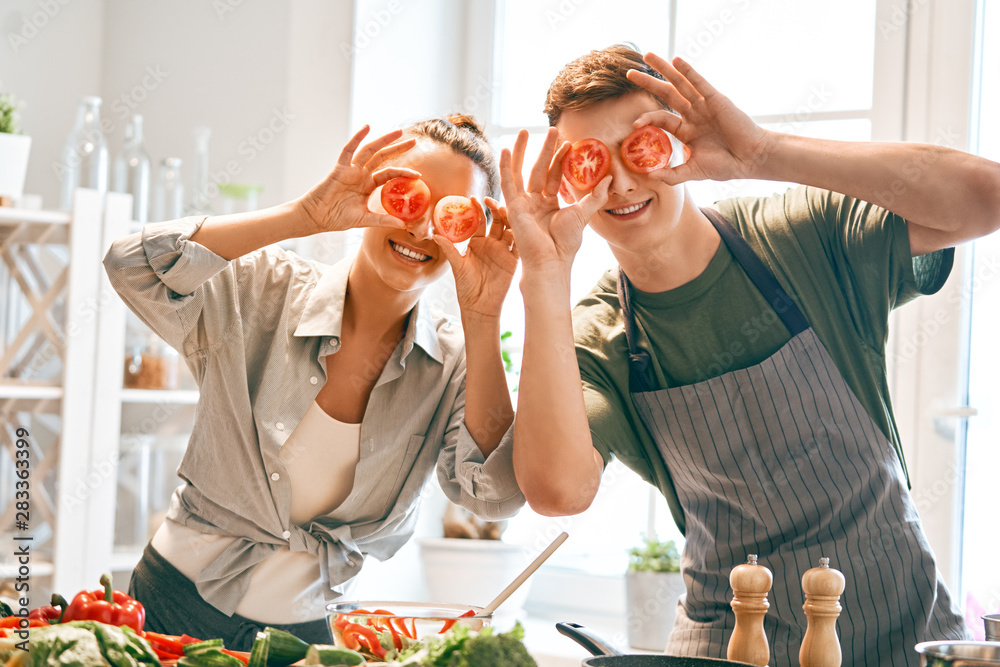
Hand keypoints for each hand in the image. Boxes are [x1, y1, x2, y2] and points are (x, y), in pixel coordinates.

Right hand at [296, 125, 420, 232]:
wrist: (317, 218)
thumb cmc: (337, 218)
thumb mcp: (364, 220)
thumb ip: (383, 220)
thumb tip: (404, 225)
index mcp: (367, 185)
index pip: (389, 174)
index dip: (403, 172)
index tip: (418, 175)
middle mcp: (361, 174)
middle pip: (383, 157)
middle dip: (398, 148)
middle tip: (414, 141)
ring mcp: (351, 170)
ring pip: (370, 150)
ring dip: (384, 140)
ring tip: (398, 132)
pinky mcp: (340, 168)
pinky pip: (349, 150)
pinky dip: (357, 137)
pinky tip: (367, 127)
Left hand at [434, 198, 518, 319]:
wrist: (479, 306)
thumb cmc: (466, 287)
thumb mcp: (456, 266)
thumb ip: (449, 249)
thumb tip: (435, 234)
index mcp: (477, 242)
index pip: (480, 220)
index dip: (478, 208)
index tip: (473, 198)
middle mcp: (491, 244)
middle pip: (497, 220)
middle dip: (496, 208)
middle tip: (490, 200)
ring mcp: (503, 251)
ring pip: (510, 229)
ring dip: (509, 218)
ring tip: (504, 210)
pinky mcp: (513, 260)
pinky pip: (518, 245)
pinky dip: (520, 234)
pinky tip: (518, 225)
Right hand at [499, 128, 609, 276]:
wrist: (552, 260)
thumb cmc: (566, 244)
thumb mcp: (583, 214)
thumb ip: (595, 196)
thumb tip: (610, 177)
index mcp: (549, 205)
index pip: (554, 176)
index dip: (561, 159)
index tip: (569, 142)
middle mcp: (534, 202)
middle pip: (539, 169)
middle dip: (545, 149)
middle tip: (553, 129)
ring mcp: (522, 204)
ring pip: (521, 171)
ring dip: (523, 151)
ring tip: (525, 130)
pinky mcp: (513, 207)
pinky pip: (508, 183)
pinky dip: (506, 166)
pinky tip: (506, 149)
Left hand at [627, 53, 772, 183]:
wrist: (750, 159)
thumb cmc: (725, 166)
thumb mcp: (694, 172)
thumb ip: (672, 175)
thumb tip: (650, 177)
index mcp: (686, 130)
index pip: (661, 118)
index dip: (647, 117)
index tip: (634, 123)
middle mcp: (693, 114)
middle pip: (666, 94)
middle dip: (648, 82)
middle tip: (629, 73)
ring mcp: (704, 105)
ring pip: (680, 84)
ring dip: (664, 69)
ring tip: (647, 55)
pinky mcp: (716, 100)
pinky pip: (699, 82)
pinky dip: (688, 71)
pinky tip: (676, 60)